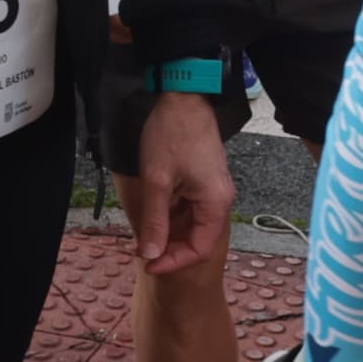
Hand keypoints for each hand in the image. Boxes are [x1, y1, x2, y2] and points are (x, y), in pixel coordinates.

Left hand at [128, 88, 233, 273]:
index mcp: (215, 203)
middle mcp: (220, 200)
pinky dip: (173, 216)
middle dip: (170, 249)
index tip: (148, 264)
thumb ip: (155, 221)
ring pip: (193, 225)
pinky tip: (154, 214)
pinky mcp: (204, 181)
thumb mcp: (157, 182)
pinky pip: (191, 209)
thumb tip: (151, 255)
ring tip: (145, 234)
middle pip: (198, 239)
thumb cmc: (171, 134)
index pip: (200, 249)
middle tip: (142, 251)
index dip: (174, 262)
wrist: (181, 97)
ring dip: (170, 232)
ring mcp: (213, 190)